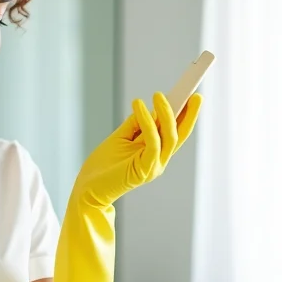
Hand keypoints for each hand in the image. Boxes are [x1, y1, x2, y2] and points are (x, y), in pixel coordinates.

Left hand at [75, 92, 201, 209]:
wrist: (87, 188)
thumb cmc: (103, 165)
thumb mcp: (121, 138)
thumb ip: (136, 124)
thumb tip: (149, 108)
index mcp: (155, 153)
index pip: (174, 131)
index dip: (185, 114)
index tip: (192, 94)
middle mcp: (159, 160)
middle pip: (180, 134)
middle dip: (190, 113)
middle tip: (194, 92)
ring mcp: (154, 167)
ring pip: (170, 137)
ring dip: (166, 113)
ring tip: (158, 95)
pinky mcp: (145, 170)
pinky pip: (153, 143)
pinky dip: (148, 123)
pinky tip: (140, 107)